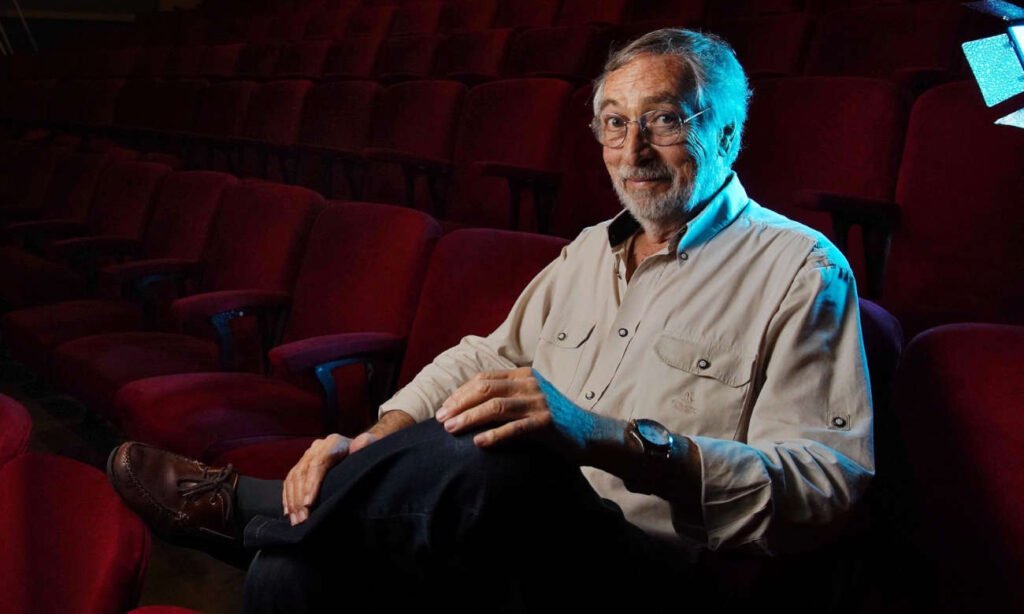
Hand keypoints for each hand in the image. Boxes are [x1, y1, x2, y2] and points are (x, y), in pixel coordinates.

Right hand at [282, 431, 377, 525]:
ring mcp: (308, 456)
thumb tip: (357, 446)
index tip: (309, 503)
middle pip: (303, 472)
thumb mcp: (371, 445)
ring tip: (296, 519)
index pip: (318, 463)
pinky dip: (288, 497)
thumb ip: (367, 442)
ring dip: (292, 500)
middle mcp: (317, 448)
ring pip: (294, 477)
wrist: (361, 447)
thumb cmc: (368, 451)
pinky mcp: (302, 465)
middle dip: (300, 497)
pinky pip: (290, 480)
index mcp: (333, 443)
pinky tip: (289, 512)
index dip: (312, 483)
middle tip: (302, 518)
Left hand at [436, 367, 594, 453]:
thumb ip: (506, 399)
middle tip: (441, 420)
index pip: (484, 379)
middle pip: (485, 389)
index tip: (444, 408)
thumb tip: (469, 409)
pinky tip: (479, 443)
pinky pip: (515, 428)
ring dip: (469, 418)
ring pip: (496, 406)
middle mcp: (530, 384)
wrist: (591, 434)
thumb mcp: (529, 402)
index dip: (460, 393)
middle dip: (459, 404)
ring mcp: (539, 402)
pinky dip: (494, 435)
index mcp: (523, 376)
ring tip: (451, 430)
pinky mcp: (547, 423)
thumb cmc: (555, 421)